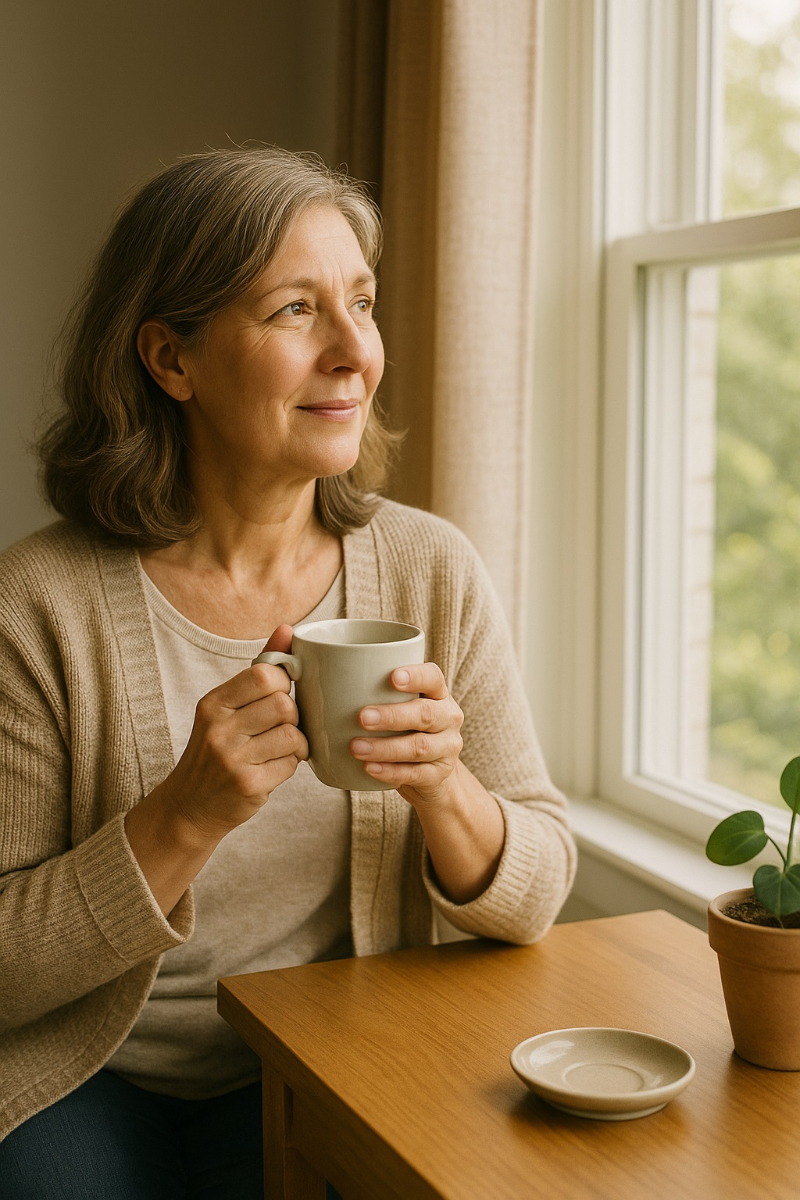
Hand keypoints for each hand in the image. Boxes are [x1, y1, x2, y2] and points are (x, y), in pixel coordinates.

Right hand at [159, 623, 307, 841]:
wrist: (189, 807)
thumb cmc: (216, 750)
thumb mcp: (226, 707)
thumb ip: (260, 668)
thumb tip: (288, 628)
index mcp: (213, 703)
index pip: (264, 674)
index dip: (283, 684)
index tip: (278, 695)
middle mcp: (219, 729)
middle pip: (284, 705)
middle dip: (291, 716)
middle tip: (279, 726)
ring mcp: (232, 759)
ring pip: (292, 735)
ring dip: (295, 743)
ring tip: (278, 748)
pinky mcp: (248, 785)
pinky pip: (291, 764)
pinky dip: (289, 765)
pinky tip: (271, 768)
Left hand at [349, 663, 463, 804]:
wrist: (432, 774)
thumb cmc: (405, 730)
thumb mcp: (398, 707)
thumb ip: (373, 693)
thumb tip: (313, 674)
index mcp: (438, 694)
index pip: (433, 678)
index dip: (416, 676)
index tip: (392, 677)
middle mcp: (448, 718)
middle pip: (425, 714)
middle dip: (392, 716)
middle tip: (361, 717)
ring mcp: (446, 748)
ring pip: (418, 747)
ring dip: (385, 747)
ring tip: (356, 747)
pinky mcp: (438, 775)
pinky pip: (414, 774)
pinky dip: (389, 771)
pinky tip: (369, 768)